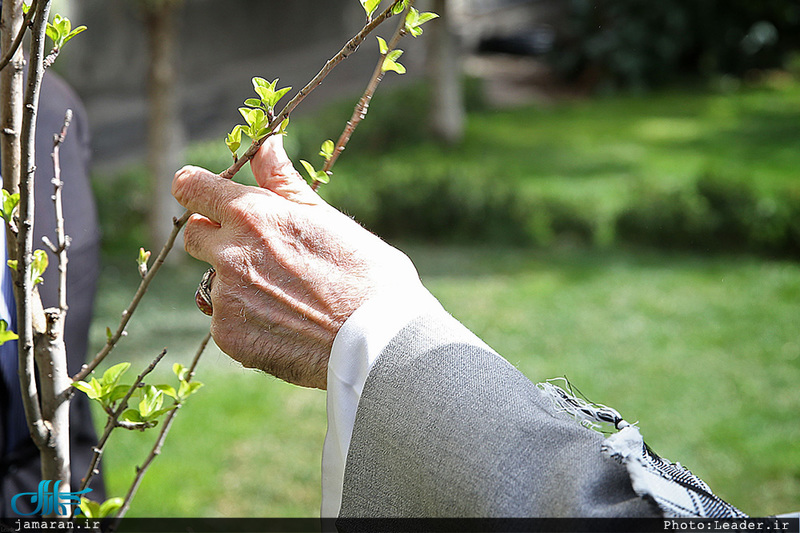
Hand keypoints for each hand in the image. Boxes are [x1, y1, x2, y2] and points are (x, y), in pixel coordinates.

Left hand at [171, 135, 416, 388]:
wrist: (380, 342)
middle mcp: (229, 253)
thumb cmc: (367, 274)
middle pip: (194, 236)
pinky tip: (285, 325)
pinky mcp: (229, 336)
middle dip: (217, 238)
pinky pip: (224, 321)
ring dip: (236, 284)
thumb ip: (283, 182)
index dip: (196, 189)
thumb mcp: (326, 218)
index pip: (189, 187)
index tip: (206, 196)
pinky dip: (247, 321)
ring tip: (286, 298)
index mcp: (252, 215)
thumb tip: (266, 144)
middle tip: (261, 252)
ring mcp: (225, 298)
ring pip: (213, 282)